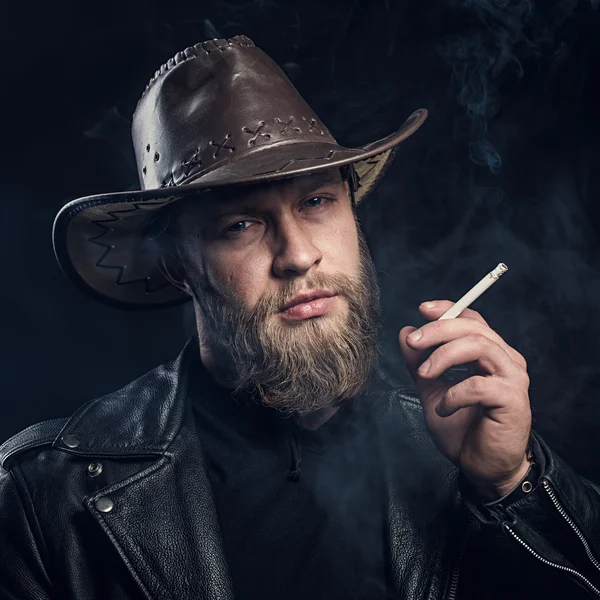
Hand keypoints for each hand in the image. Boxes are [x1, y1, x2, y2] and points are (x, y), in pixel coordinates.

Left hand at [398, 300, 531, 499]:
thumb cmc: (462, 430)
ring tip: (423, 374)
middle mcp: (506, 360)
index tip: (422, 310)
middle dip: (438, 330)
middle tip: (413, 342)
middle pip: (474, 328)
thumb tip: (406, 333)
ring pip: (480, 346)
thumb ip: (420, 363)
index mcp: (490, 354)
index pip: (472, 319)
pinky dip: (455, 393)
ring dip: (445, 356)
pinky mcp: (513, 400)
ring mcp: (513, 379)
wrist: (482, 468)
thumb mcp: (432, 391)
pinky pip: (480, 385)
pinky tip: (444, 408)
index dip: (447, 309)